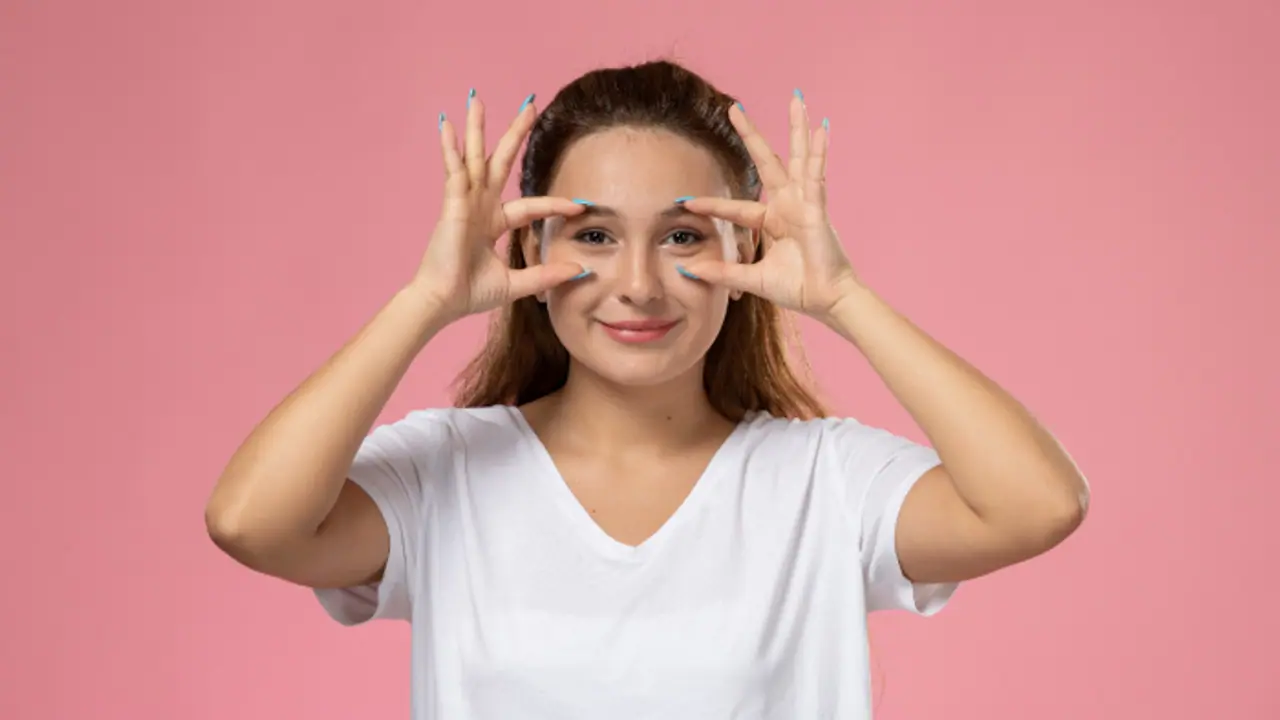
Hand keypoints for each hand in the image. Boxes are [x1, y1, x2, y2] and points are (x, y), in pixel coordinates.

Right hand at [409, 91, 588, 321]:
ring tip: (476, 98)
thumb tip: (580, 270)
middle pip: (500, 162)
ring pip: (475, 156)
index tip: (581, 205)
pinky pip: (453, 170)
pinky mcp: (452, 204)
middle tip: (529, 104)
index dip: (556, 205)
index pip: (531, 206)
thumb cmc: (470, 293)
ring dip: (477, 127)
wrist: (444, 302)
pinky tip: (447, 125)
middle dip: (514, 134)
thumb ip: (545, 275)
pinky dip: (450, 148)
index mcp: (494, 223)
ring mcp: (465, 202)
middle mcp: (480, 207)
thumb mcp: (517, 283)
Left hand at [678, 95, 859, 319]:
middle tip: (735, 107)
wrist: (826, 300)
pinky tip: (821, 129)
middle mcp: (788, 205)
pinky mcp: (817, 208)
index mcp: (771, 221)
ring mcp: (804, 203)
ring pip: (798, 156)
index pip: (735, 207)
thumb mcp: (752, 279)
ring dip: (797, 127)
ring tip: (797, 98)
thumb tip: (688, 270)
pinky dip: (819, 152)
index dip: (710, 205)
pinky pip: (817, 175)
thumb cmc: (798, 288)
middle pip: (767, 162)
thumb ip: (723, 273)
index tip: (684, 202)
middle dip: (751, 134)